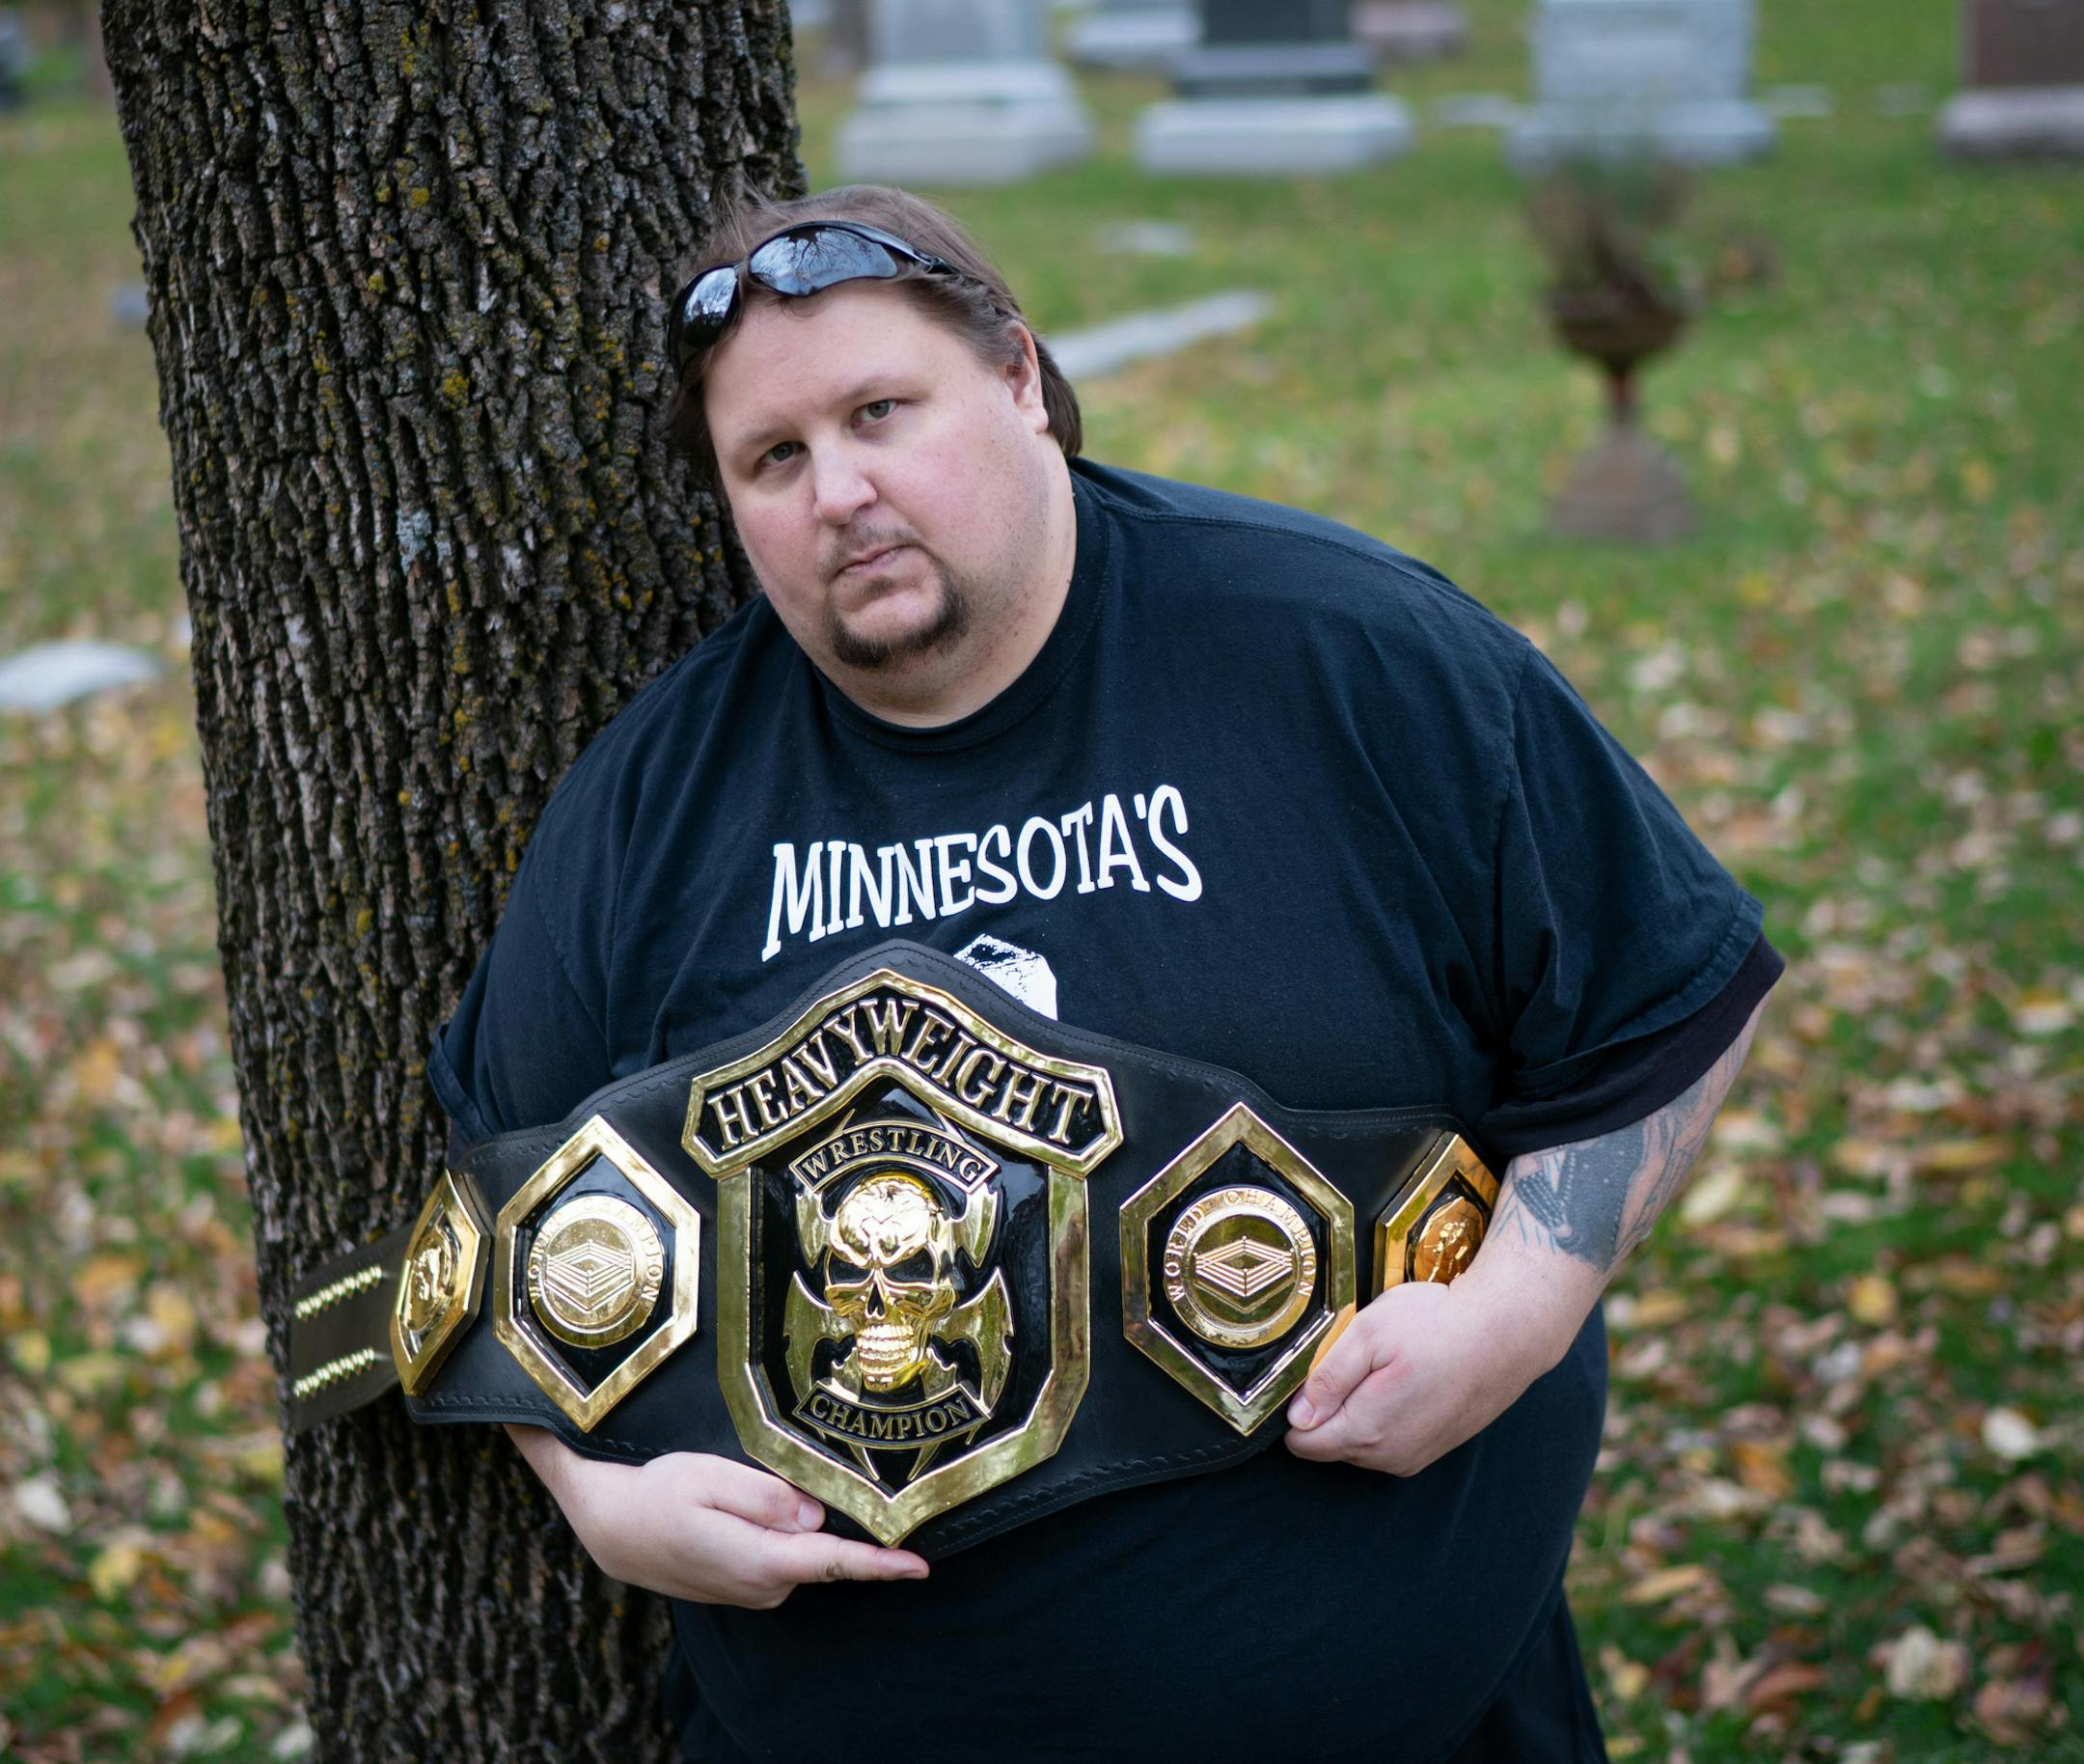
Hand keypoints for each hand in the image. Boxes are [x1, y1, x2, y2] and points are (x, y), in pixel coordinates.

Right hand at [505, 1425, 927, 1607]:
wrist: (610, 1526)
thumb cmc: (657, 1493)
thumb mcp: (710, 1478)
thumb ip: (768, 1497)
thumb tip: (815, 1515)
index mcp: (760, 1560)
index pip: (833, 1563)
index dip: (881, 1565)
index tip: (921, 1567)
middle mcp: (763, 1585)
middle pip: (823, 1550)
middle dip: (845, 1523)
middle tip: (843, 1478)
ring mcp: (752, 1588)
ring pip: (801, 1549)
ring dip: (806, 1523)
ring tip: (774, 1483)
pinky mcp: (742, 1581)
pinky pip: (782, 1554)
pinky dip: (786, 1532)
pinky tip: (763, 1503)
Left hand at [1282, 1277, 1558, 1476]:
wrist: (1508, 1333)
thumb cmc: (1438, 1326)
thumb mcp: (1369, 1334)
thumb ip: (1327, 1380)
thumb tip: (1296, 1416)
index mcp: (1367, 1431)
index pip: (1302, 1442)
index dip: (1298, 1406)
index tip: (1317, 1372)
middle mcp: (1389, 1457)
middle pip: (1329, 1442)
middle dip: (1331, 1405)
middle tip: (1359, 1360)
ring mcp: (1414, 1457)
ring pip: (1359, 1442)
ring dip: (1359, 1409)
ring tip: (1387, 1366)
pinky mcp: (1432, 1449)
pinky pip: (1387, 1440)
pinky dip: (1384, 1414)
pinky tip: (1405, 1380)